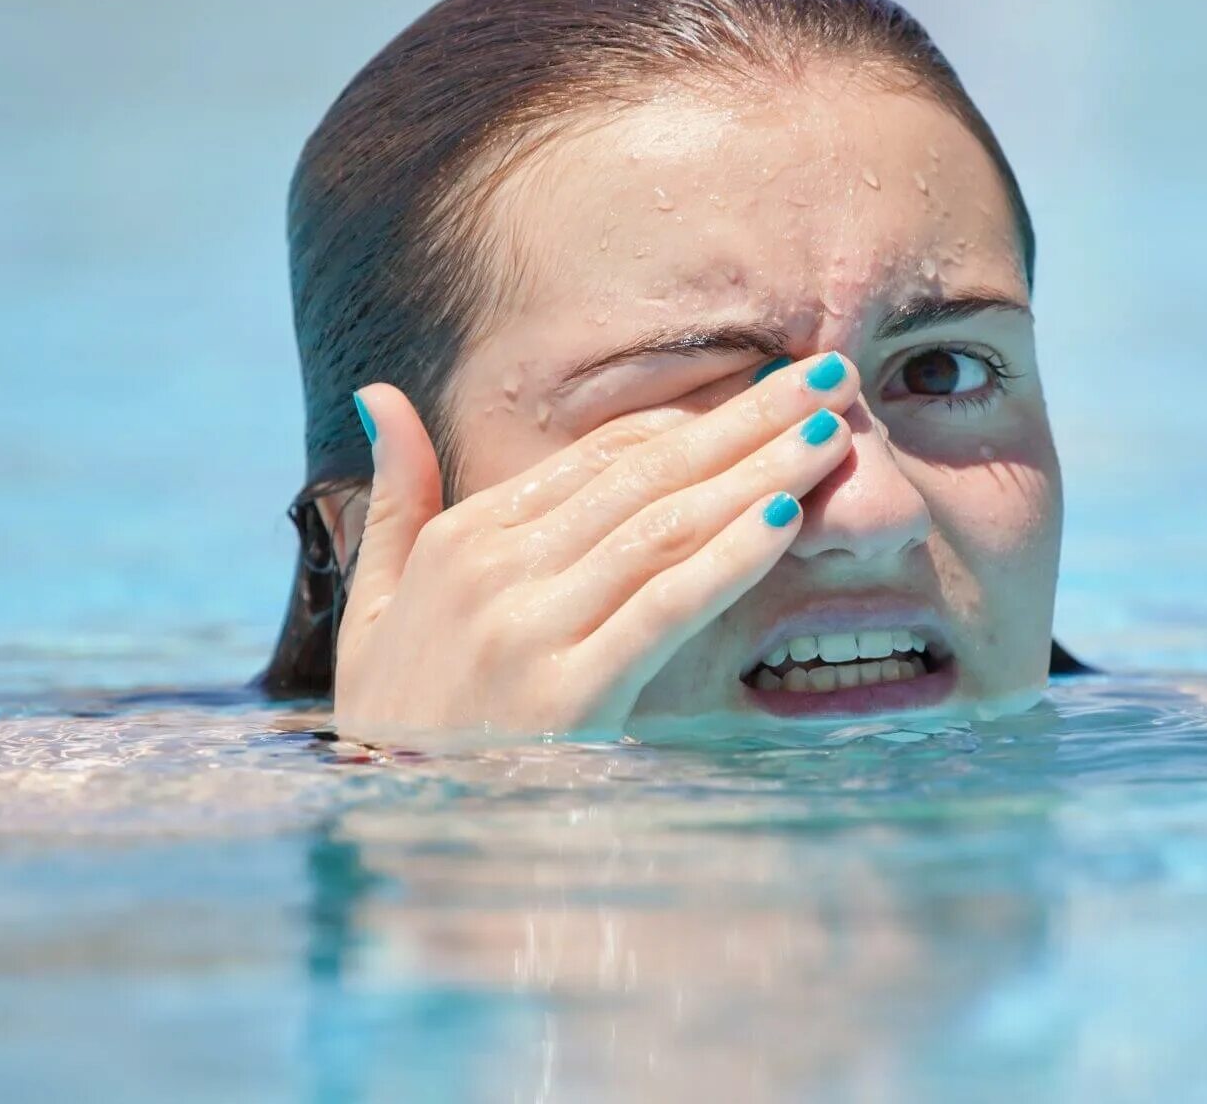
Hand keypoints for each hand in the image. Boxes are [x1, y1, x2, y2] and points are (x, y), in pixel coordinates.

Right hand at [333, 352, 860, 736]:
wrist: (389, 830)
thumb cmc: (397, 724)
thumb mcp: (375, 604)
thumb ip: (395, 498)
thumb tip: (382, 393)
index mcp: (465, 540)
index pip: (603, 456)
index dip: (696, 417)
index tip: (771, 390)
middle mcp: (498, 569)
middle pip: (648, 474)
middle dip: (749, 421)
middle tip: (832, 376)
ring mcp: (531, 628)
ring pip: (665, 527)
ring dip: (758, 473)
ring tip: (831, 434)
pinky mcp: (569, 694)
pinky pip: (665, 607)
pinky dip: (728, 559)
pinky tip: (786, 518)